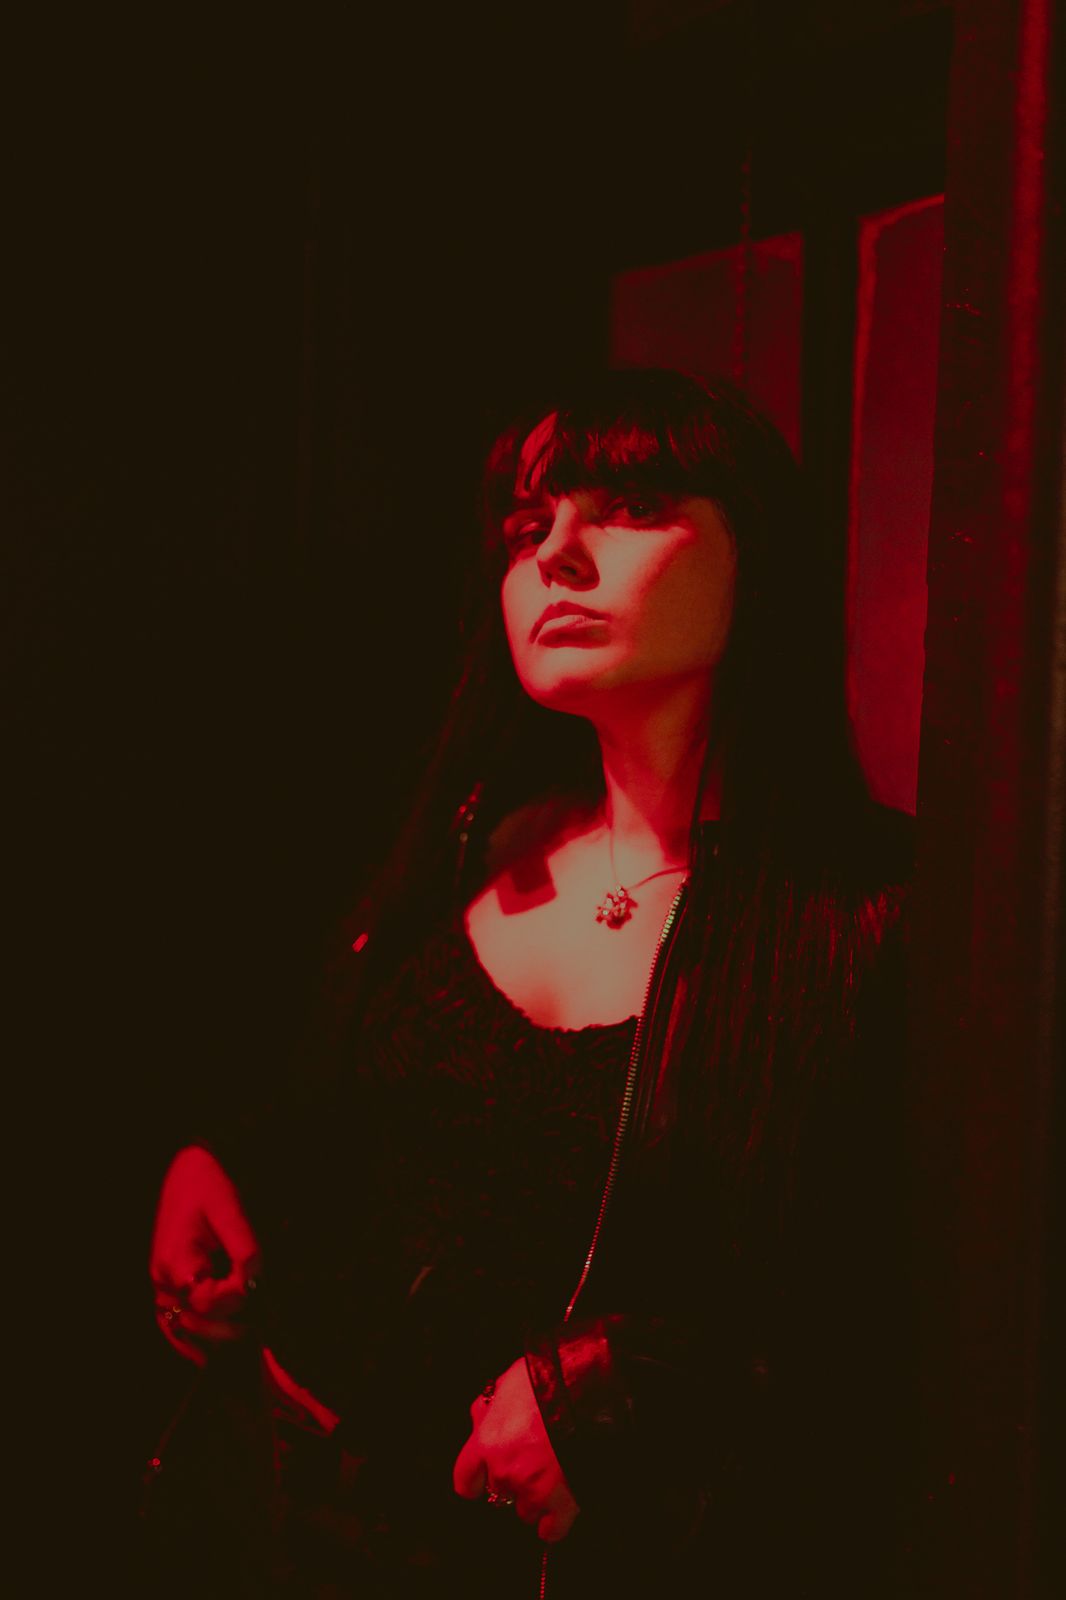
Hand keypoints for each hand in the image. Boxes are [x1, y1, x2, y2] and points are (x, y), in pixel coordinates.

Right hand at [149, 1145, 261, 1362]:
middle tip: (255, 1331)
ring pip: (178, 1328)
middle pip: (194, 1320)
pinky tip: (202, 1355)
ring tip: (237, 1345)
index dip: (234, 1298)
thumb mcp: (230, 1210)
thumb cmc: (207, 1185)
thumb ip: (243, 1248)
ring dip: (207, 1339)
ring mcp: (160, 1281)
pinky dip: (185, 1339)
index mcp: (177, 1259)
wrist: (184, 1167)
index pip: (208, 1299)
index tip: (252, 1283)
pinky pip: (169, 1321)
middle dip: (224, 1327)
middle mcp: (163, 1277)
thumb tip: (253, 1279)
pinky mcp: (164, 1280)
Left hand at [453, 1357, 579, 1542]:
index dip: (477, 1479)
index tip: (483, 1479)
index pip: (466, 1480)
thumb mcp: (507, 1382)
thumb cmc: (547, 1377)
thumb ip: (490, 1409)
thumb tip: (481, 1420)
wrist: (588, 1387)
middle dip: (513, 1479)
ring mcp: (533, 1490)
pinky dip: (555, 1525)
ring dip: (535, 1498)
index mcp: (487, 1442)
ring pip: (526, 1511)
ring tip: (553, 1476)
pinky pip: (552, 1530)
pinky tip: (558, 1515)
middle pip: (500, 1492)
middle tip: (533, 1460)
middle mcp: (505, 1471)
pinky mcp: (562, 1503)